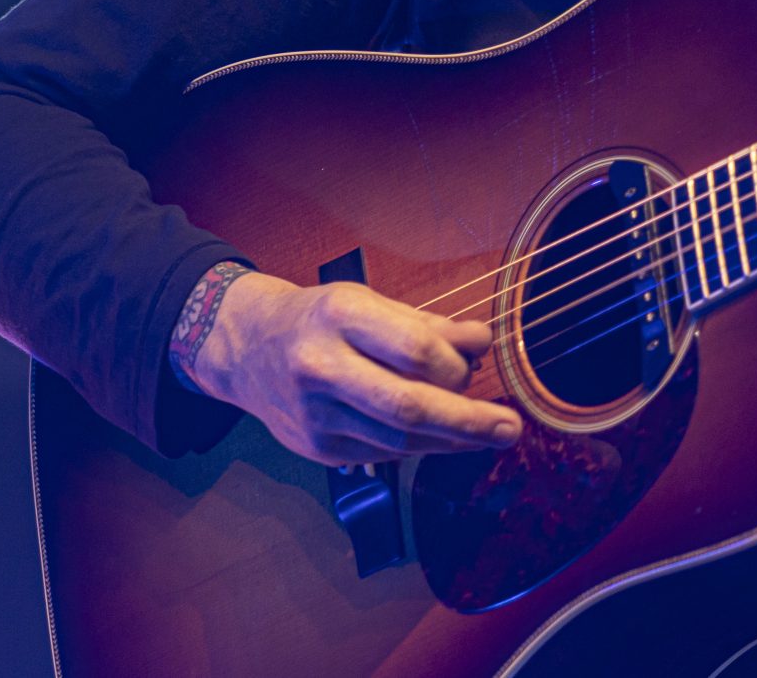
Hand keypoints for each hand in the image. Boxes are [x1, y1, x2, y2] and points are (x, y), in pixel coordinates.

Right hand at [191, 272, 521, 466]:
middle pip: (409, 407)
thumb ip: (425, 325)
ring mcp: (316, 415)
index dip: (457, 362)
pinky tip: (446, 438)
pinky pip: (384, 454)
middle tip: (510, 428)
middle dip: (468, 422)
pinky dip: (422, 447)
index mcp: (340, 317)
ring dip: (451, 438)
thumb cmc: (320, 319)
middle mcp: (322, 367)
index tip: (484, 355)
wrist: (246, 348)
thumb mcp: (368, 302)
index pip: (414, 349)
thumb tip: (482, 342)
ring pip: (400, 439)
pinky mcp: (317, 449)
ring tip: (487, 433)